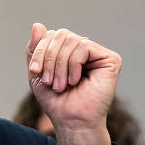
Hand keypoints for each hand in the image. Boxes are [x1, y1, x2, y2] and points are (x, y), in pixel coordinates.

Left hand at [26, 23, 120, 144]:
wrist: (70, 120)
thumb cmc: (56, 100)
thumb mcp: (37, 73)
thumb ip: (35, 49)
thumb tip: (37, 24)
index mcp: (67, 51)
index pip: (50, 35)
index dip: (39, 51)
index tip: (34, 72)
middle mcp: (83, 50)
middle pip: (60, 35)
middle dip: (49, 57)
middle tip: (49, 81)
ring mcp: (97, 54)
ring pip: (71, 40)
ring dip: (60, 65)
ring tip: (61, 85)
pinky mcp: (110, 59)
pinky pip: (84, 46)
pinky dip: (74, 64)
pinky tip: (75, 81)